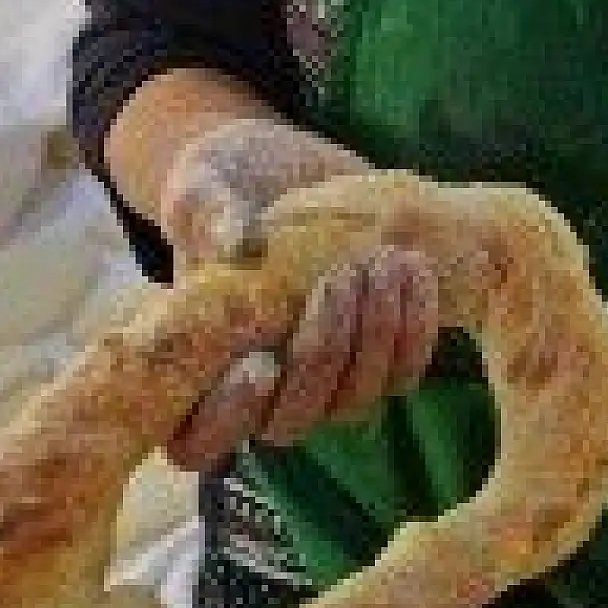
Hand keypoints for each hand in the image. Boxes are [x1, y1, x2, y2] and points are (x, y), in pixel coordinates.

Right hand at [156, 119, 440, 471]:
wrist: (286, 168)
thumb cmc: (224, 182)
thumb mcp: (203, 185)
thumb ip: (207, 215)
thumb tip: (238, 245)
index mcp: (191, 370)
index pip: (196, 439)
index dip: (229, 414)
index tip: (261, 361)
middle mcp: (256, 394)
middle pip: (289, 423)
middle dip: (321, 356)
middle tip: (339, 281)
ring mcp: (319, 383)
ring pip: (353, 402)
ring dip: (375, 338)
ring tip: (383, 264)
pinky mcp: (370, 358)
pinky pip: (401, 374)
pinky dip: (415, 328)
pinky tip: (415, 270)